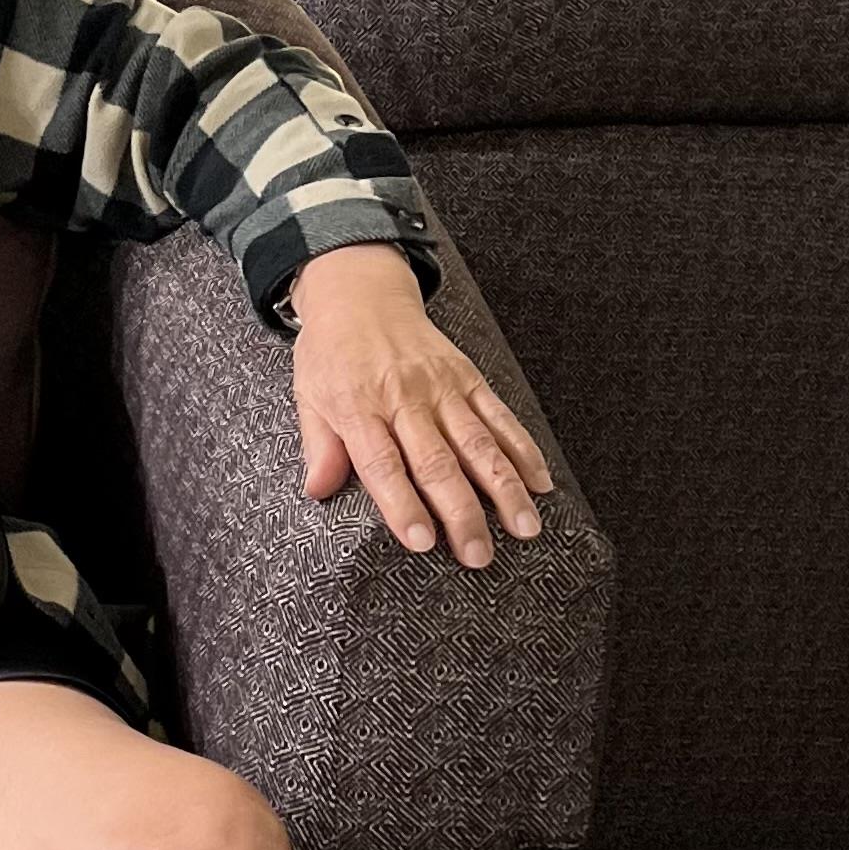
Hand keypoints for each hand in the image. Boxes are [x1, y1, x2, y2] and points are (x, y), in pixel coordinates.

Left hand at [288, 244, 553, 565]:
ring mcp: (441, 387)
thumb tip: (318, 489)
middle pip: (437, 462)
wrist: (361, 294)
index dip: (402, 505)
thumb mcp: (309, 396)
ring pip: (478, 443)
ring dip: (504, 489)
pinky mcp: (468, 377)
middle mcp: (404, 398)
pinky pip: (500, 416)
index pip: (382, 464)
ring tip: (525, 528)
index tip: (422, 542)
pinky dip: (523, 450)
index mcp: (359, 406)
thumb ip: (319, 446)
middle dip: (461, 512)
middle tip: (478, 555)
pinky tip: (539, 483)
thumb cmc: (332, 353)